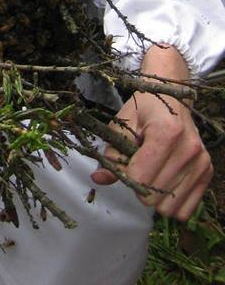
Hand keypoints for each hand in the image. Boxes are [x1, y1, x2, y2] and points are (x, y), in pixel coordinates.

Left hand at [91, 44, 212, 219]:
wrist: (172, 96)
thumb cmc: (145, 108)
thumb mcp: (123, 123)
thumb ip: (112, 153)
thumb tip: (98, 178)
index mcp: (166, 133)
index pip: (141, 178)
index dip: (127, 175)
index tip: (126, 163)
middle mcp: (189, 150)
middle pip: (154, 196)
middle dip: (140, 187)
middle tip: (139, 167)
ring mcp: (201, 162)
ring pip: (169, 207)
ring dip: (156, 197)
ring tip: (153, 172)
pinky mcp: (208, 172)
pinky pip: (186, 210)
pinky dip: (172, 203)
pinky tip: (166, 183)